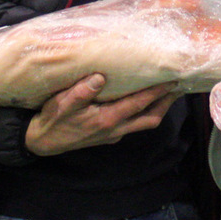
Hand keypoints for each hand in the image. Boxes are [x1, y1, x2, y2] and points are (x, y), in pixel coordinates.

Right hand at [24, 74, 177, 156]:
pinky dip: (143, 113)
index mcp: (107, 120)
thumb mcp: (62, 104)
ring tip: (167, 93)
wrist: (42, 142)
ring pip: (143, 123)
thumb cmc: (52, 120)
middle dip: (166, 103)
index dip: (157, 91)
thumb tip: (99, 77)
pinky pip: (133, 125)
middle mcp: (115, 129)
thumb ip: (81, 92)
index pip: (139, 103)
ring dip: (157, 109)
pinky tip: (141, 101)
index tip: (172, 79)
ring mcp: (113, 135)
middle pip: (150, 118)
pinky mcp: (108, 136)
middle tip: (178, 86)